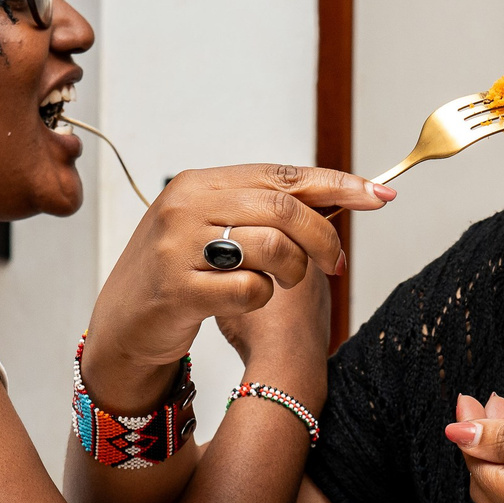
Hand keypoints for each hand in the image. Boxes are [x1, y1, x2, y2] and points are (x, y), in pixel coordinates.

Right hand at [82, 163, 389, 410]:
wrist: (122, 327)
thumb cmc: (179, 275)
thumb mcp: (212, 228)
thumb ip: (262, 209)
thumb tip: (342, 195)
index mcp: (198, 183)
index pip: (283, 175)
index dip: (337, 185)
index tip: (380, 197)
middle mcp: (185, 205)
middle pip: (285, 209)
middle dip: (323, 238)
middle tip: (334, 264)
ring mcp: (177, 246)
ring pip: (273, 247)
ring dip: (291, 272)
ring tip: (280, 285)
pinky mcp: (177, 289)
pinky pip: (250, 290)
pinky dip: (260, 300)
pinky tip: (244, 303)